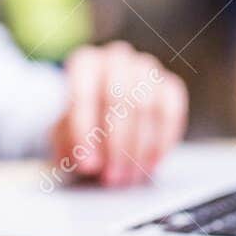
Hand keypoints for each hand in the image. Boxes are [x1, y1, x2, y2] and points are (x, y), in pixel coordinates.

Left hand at [50, 42, 186, 186]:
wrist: (103, 108)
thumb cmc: (80, 121)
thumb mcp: (65, 131)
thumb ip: (71, 143)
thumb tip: (90, 164)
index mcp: (85, 62)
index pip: (84, 94)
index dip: (85, 133)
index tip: (87, 165)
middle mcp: (117, 58)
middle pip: (119, 100)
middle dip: (115, 146)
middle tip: (111, 177)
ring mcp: (147, 68)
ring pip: (146, 108)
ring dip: (138, 148)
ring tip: (127, 178)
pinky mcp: (170, 85)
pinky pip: (171, 113)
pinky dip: (162, 142)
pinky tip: (151, 164)